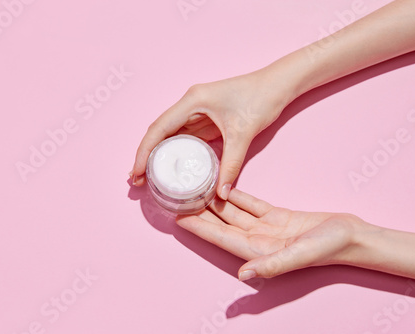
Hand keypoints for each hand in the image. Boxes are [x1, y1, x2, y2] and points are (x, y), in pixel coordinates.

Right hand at [130, 70, 292, 199]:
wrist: (278, 85)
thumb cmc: (260, 99)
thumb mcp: (243, 133)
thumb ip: (231, 164)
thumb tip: (221, 194)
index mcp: (192, 101)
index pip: (159, 128)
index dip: (144, 151)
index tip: (136, 172)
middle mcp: (190, 104)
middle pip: (160, 131)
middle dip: (147, 155)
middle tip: (139, 180)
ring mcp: (198, 111)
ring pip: (171, 135)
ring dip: (160, 155)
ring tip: (151, 178)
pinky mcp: (207, 118)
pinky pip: (187, 137)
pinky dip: (178, 152)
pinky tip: (174, 167)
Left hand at [176, 188, 366, 280]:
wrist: (352, 235)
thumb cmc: (330, 247)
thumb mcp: (301, 254)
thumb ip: (273, 264)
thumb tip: (244, 274)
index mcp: (259, 251)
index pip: (221, 238)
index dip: (199, 229)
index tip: (179, 217)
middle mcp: (258, 241)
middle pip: (222, 225)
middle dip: (201, 214)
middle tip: (180, 198)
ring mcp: (267, 228)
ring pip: (234, 213)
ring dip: (216, 202)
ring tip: (197, 189)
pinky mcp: (278, 216)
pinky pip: (251, 205)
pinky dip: (237, 196)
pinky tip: (224, 187)